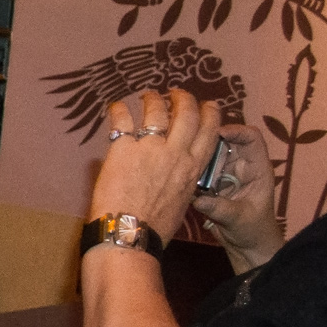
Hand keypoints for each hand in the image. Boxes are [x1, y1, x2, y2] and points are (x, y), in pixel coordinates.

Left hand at [91, 90, 216, 241]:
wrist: (129, 233)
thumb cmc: (155, 227)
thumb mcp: (182, 201)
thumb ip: (182, 181)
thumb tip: (175, 176)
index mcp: (193, 167)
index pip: (209, 131)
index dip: (210, 113)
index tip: (208, 104)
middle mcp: (175, 153)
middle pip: (186, 114)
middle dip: (183, 99)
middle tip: (175, 93)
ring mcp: (150, 149)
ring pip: (157, 112)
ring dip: (153, 100)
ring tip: (148, 95)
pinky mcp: (123, 150)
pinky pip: (123, 120)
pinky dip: (120, 110)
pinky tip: (117, 106)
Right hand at [190, 123, 282, 267]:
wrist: (247, 247)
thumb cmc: (253, 231)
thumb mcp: (239, 220)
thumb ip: (220, 209)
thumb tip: (198, 199)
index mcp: (257, 169)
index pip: (252, 139)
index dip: (236, 131)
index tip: (215, 134)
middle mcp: (241, 167)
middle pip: (227, 142)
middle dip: (209, 140)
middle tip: (188, 143)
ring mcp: (226, 175)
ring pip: (211, 155)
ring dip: (198, 156)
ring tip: (180, 157)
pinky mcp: (213, 185)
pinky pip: (201, 172)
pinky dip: (191, 171)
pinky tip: (178, 173)